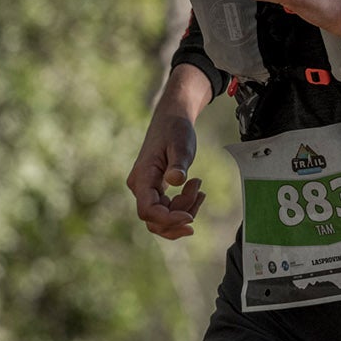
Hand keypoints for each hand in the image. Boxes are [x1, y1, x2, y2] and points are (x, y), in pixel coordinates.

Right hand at [126, 106, 204, 240]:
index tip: (190, 217)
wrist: (171, 120)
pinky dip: (184, 207)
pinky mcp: (155, 192)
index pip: (148, 210)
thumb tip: (175, 180)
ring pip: (163, 219)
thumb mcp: (181, 145)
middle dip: (180, 215)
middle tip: (200, 192)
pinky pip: (167, 211)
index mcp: (143, 176)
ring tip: (199, 187)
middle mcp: (140, 187)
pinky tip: (197, 192)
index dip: (168, 219)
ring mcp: (146, 191)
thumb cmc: (176, 130)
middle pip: (155, 220)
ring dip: (185, 210)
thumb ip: (178, 164)